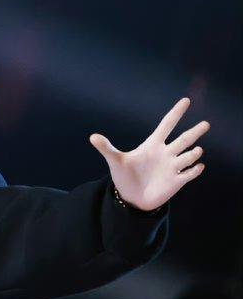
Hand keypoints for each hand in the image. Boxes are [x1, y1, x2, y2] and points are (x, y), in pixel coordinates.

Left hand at [89, 97, 209, 210]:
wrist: (131, 198)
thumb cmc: (124, 176)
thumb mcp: (115, 161)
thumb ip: (106, 148)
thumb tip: (92, 136)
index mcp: (152, 145)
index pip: (167, 125)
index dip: (176, 113)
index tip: (186, 100)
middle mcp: (165, 153)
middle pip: (184, 139)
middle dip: (195, 132)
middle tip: (206, 124)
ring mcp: (172, 167)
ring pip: (189, 156)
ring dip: (193, 153)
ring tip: (195, 150)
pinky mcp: (176, 181)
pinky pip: (189, 173)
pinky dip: (194, 170)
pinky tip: (198, 166)